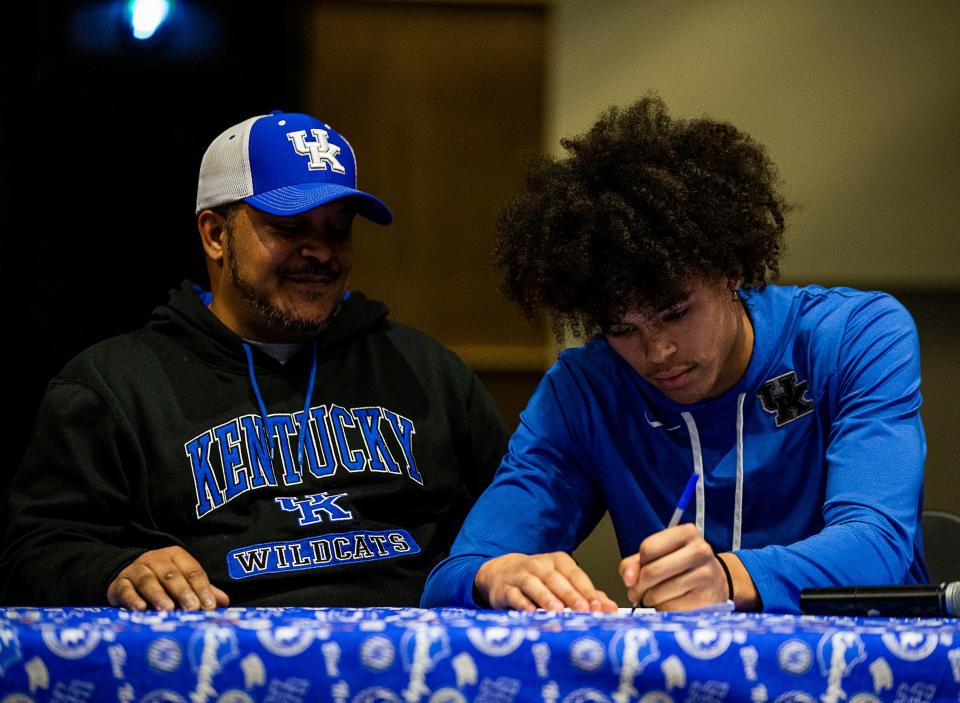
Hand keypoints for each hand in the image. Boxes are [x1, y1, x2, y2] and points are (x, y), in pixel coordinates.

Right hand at [107, 546, 229, 610]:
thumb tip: (224, 602)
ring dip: (158, 595)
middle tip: (191, 608)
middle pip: (171, 575)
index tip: (209, 606)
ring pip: (148, 580)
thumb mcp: (184, 583)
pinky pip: (125, 589)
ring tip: (167, 609)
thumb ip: (203, 591)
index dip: (202, 588)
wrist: (129, 578)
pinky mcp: (119, 583)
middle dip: (183, 592)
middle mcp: (155, 559)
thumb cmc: (163, 582)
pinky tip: (141, 609)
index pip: (193, 571)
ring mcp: (135, 570)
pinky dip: (133, 599)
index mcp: (176, 556)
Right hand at [475, 552, 618, 611]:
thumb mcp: (563, 582)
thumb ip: (586, 594)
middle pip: (556, 579)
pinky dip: (523, 604)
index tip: (599, 606)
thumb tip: (610, 607)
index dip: (587, 591)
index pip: (575, 575)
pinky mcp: (505, 588)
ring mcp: (521, 575)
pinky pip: (515, 595)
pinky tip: (531, 614)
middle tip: (583, 610)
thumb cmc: (540, 580)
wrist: (502, 573)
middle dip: (570, 595)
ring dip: (546, 597)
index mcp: (558, 561)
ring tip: (557, 611)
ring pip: (534, 584)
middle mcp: (540, 565)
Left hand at [619, 523, 725, 610]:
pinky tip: (669, 604)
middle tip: (637, 592)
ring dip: (649, 600)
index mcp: (687, 533)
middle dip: (638, 586)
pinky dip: (662, 610)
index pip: (648, 548)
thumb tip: (628, 579)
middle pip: (652, 572)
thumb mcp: (660, 555)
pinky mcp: (706, 600)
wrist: (716, 583)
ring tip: (655, 597)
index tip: (638, 572)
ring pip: (658, 593)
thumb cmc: (682, 567)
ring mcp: (706, 576)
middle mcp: (700, 551)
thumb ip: (635, 563)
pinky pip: (670, 609)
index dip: (637, 564)